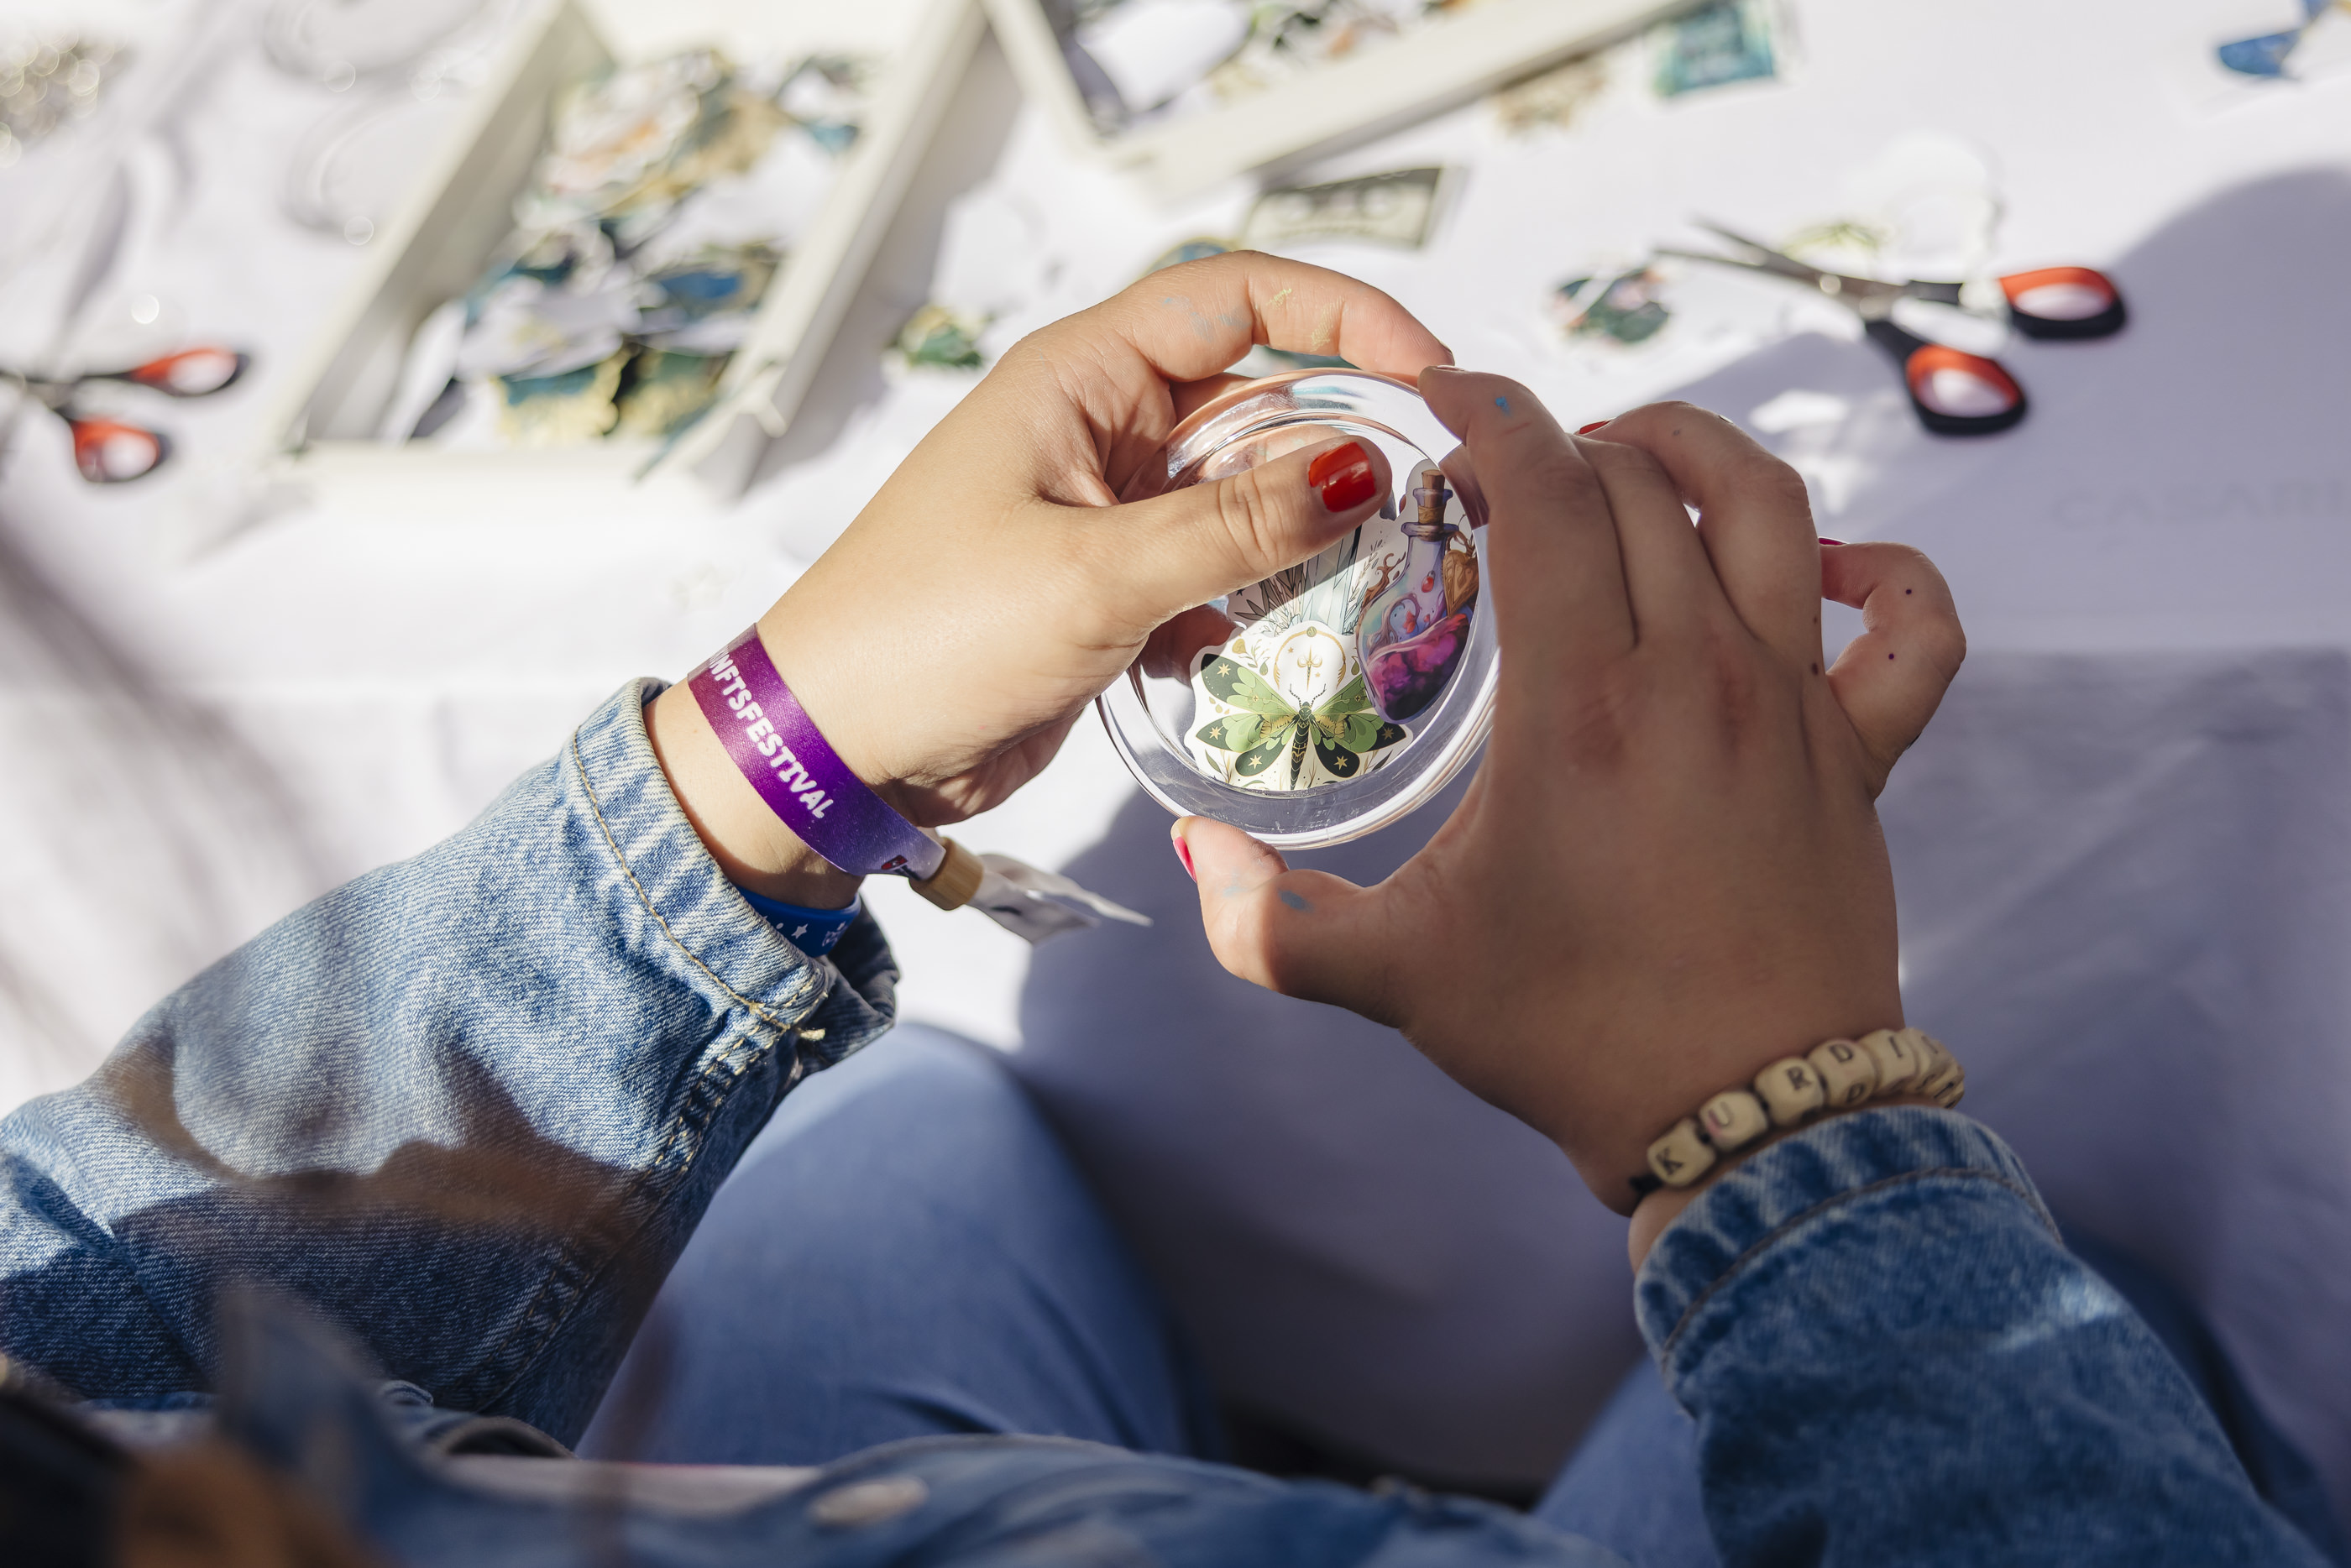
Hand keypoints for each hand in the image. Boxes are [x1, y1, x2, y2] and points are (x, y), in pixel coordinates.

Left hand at [647, 253, 1445, 906]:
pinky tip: (1259, 646)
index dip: (1340, 315)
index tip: (1426, 369)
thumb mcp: (1095, 575)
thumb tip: (1357, 472)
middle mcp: (1099, 429)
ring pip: (1241, 495)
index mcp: (1080, 379)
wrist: (834, 751)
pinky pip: (1211, 570)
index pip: (1234, 299)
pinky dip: (1247, 603)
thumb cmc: (924, 634)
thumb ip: (1236, 525)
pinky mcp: (1108, 588)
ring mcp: (1105, 510)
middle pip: (1254, 399)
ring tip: (1366, 576)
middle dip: (1337, 440)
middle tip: (1424, 495)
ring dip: (1298, 535)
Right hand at [1174, 379, 1963, 1220]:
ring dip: (1703, 454)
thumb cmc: (1571, 1039)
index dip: (1493, 415)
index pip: (1547, 493)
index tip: (1448, 396)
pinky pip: (1917, 633)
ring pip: (1776, 510)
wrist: (1749, 1124)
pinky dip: (1890, 576)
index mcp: (1581, 705)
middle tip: (1508, 473)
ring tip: (1638, 455)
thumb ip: (1268, 922)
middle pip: (1644, 485)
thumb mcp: (1395, 978)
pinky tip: (1828, 569)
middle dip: (1567, 443)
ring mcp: (1792, 708)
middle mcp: (1698, 677)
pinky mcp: (1859, 758)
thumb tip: (1199, 857)